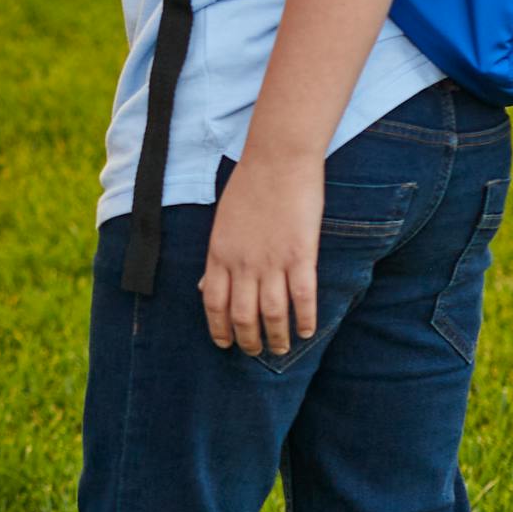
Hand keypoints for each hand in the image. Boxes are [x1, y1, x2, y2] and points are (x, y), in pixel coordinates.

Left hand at [202, 153, 320, 356]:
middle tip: (254, 352)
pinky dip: (304, 319)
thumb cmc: (249, 188)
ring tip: (281, 350)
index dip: (219, 329)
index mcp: (219, 255)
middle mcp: (242, 263)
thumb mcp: (222, 225)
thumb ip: (218, 259)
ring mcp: (272, 260)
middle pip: (242, 315)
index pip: (214, 304)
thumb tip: (206, 288)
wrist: (277, 159)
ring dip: (276, 337)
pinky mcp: (301, 254)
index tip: (224, 344)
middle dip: (247, 340)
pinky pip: (302, 297)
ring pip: (271, 313)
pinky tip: (307, 331)